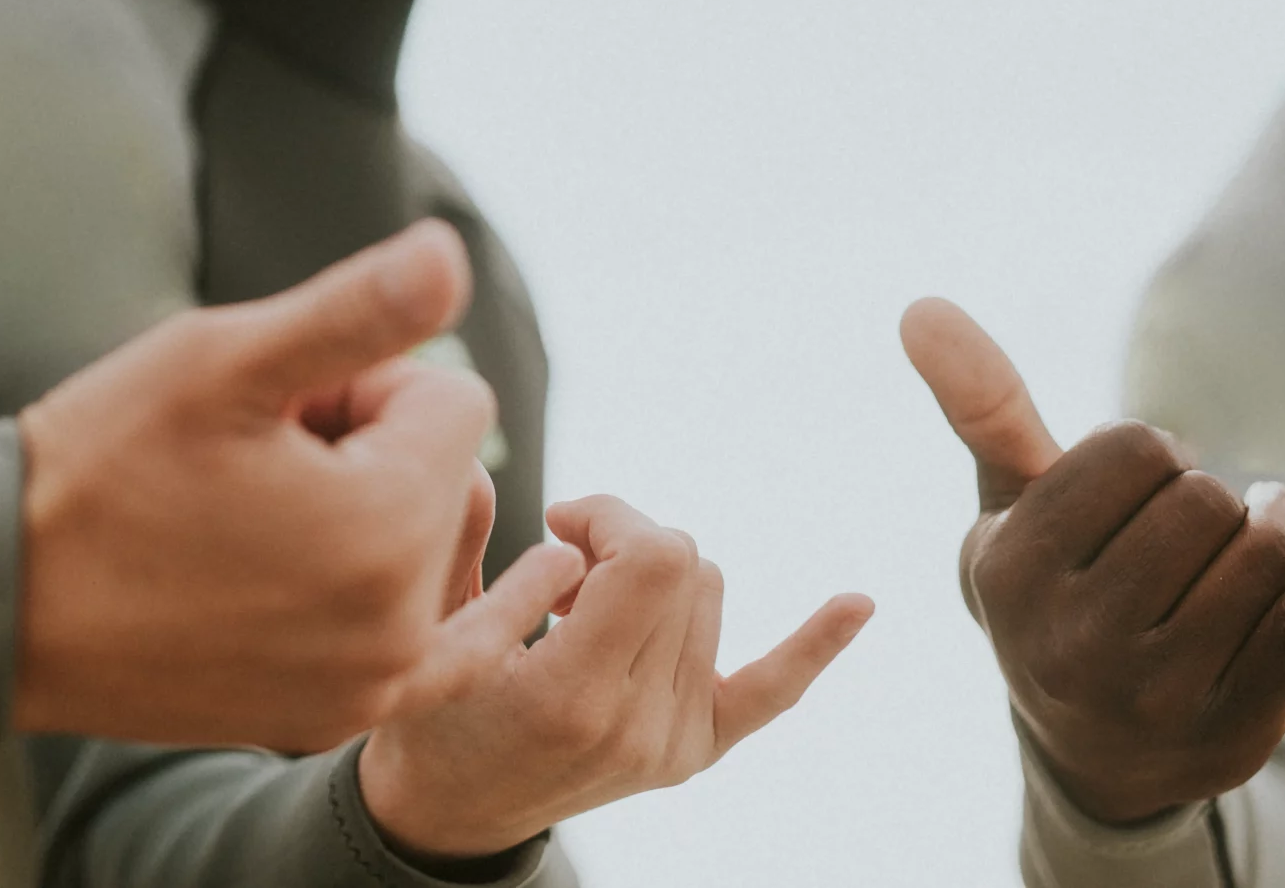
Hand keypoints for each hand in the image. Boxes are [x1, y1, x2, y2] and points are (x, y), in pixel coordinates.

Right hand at [15, 220, 510, 750]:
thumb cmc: (99, 463)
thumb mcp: (222, 359)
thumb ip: (358, 310)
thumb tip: (452, 253)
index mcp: (386, 528)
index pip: (453, 400)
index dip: (368, 379)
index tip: (279, 405)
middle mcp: (397, 624)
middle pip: (445, 477)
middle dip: (373, 447)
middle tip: (257, 459)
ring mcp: (366, 687)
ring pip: (426, 550)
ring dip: (368, 517)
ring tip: (256, 516)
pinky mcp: (330, 718)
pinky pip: (433, 654)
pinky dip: (435, 608)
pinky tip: (500, 589)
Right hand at [357, 494, 873, 860]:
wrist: (452, 814)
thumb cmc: (429, 714)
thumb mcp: (426, 634)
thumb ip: (456, 547)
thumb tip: (478, 469)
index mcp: (570, 694)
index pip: (651, 558)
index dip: (611, 515)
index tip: (559, 523)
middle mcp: (638, 725)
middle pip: (686, 562)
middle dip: (626, 534)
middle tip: (566, 554)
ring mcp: (675, 743)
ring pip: (709, 590)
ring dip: (657, 572)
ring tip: (590, 603)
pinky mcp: (695, 750)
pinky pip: (773, 688)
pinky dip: (815, 643)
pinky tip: (858, 602)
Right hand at [899, 297, 1284, 825]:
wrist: (1097, 751)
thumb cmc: (1054, 593)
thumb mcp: (1009, 508)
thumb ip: (979, 405)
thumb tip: (920, 303)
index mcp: (1008, 573)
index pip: (1132, 450)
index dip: (1151, 459)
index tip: (1128, 503)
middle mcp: (1073, 640)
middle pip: (1203, 497)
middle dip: (1207, 500)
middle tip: (1179, 546)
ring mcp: (1158, 688)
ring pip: (1266, 548)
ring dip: (1271, 530)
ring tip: (1240, 558)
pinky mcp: (1240, 719)